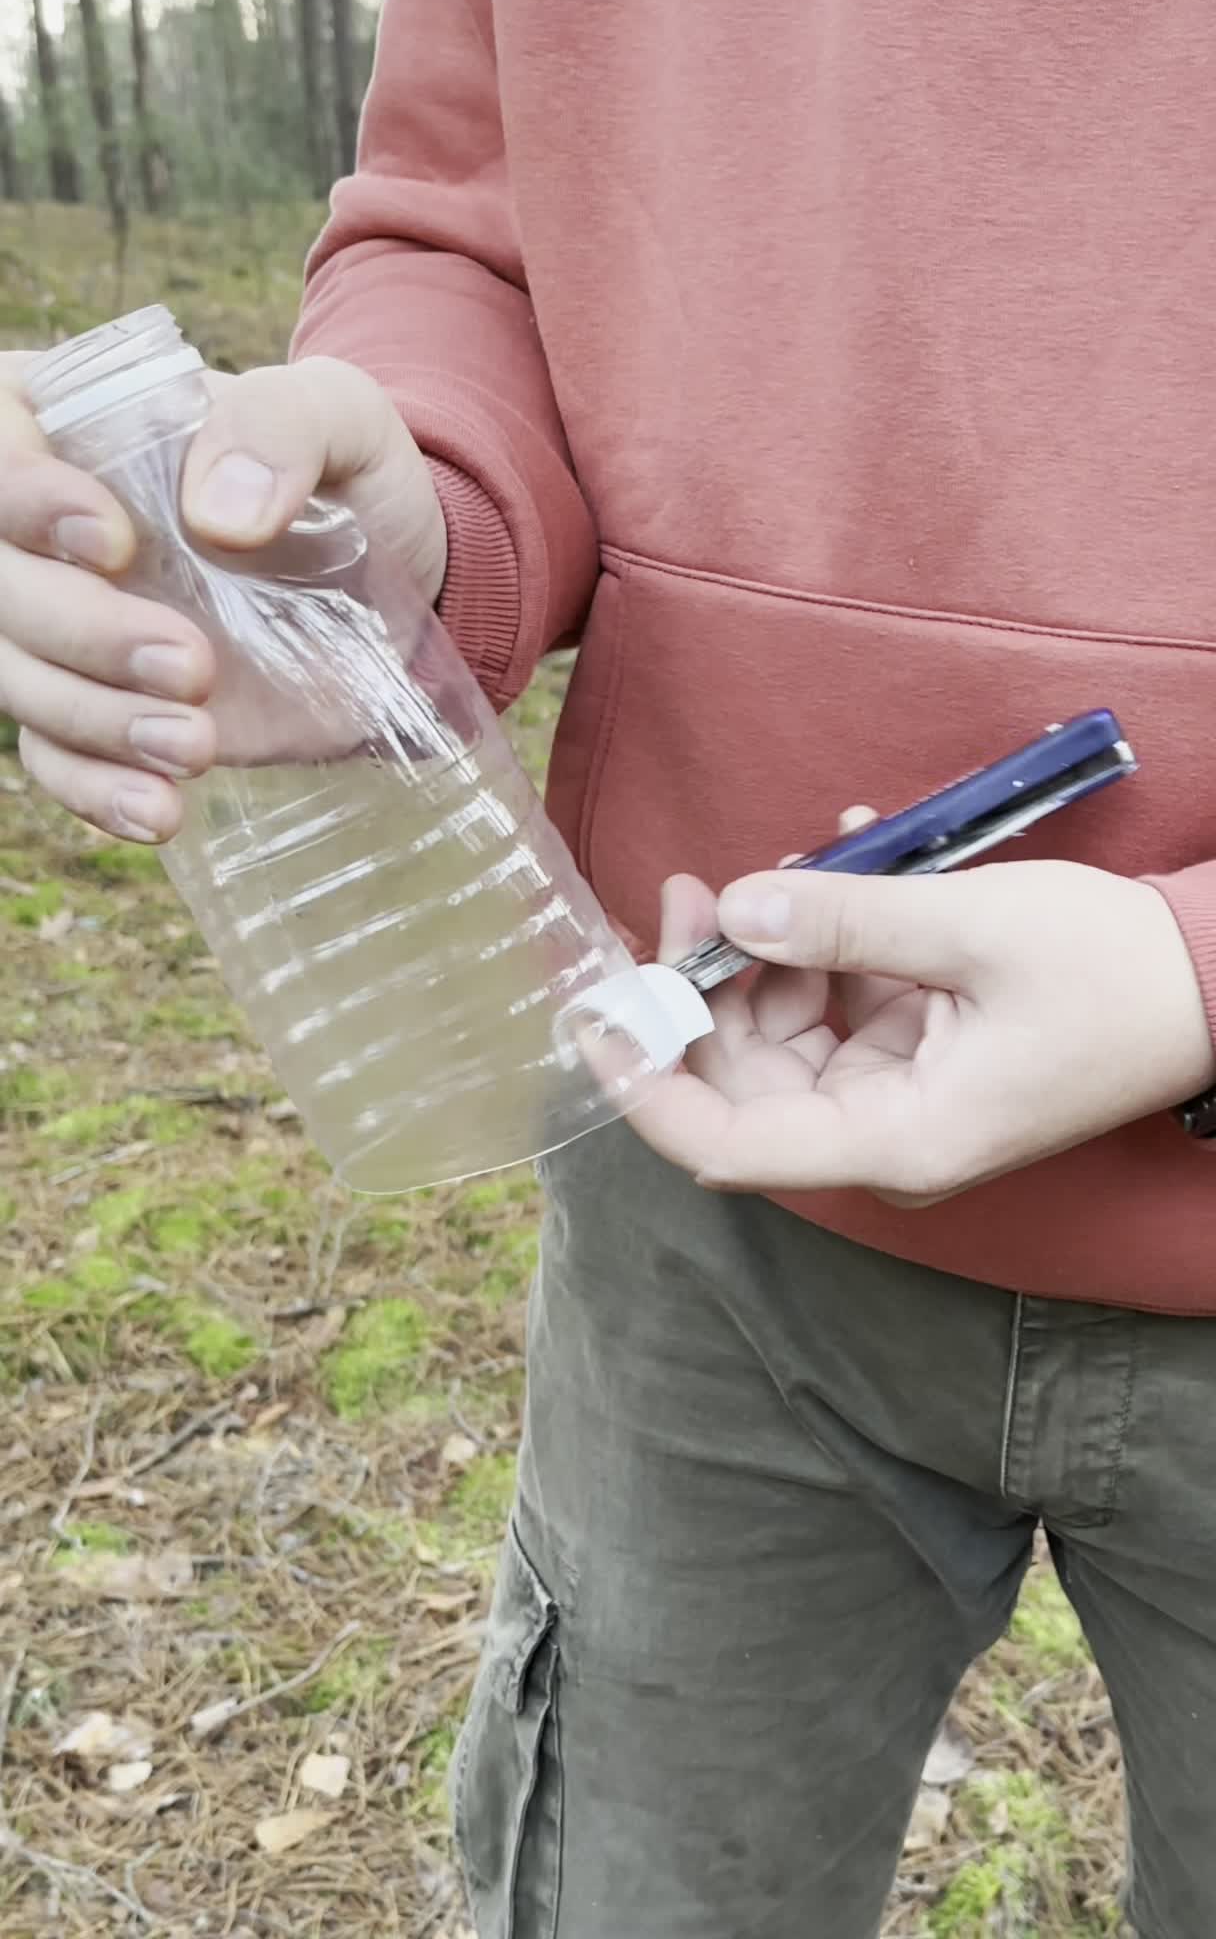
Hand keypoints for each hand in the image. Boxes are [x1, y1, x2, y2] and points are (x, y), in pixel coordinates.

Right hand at [0, 352, 444, 842]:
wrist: (399, 577)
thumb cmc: (350, 472)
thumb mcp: (340, 417)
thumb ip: (281, 427)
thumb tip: (220, 513)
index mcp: (77, 424)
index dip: (26, 500)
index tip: (116, 543)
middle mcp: (47, 528)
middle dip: (79, 630)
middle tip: (192, 664)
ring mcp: (69, 624)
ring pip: (18, 676)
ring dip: (96, 720)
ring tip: (199, 746)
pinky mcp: (105, 705)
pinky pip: (56, 756)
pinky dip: (96, 789)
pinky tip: (157, 811)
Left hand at [632, 843, 1215, 1202]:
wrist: (1214, 980)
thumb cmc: (1112, 972)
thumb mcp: (970, 929)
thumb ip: (844, 921)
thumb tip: (732, 910)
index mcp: (898, 1140)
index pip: (724, 1144)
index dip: (645, 1082)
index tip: (590, 1012)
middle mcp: (888, 1137)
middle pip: (746, 1078)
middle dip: (707, 982)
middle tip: (689, 886)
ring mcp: (903, 1099)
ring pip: (787, 1036)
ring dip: (772, 948)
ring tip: (786, 858)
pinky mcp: (921, 1059)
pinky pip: (841, 1008)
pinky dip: (830, 944)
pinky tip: (843, 864)